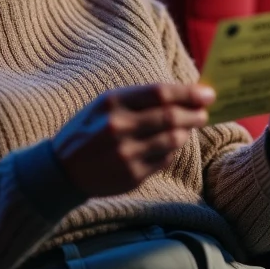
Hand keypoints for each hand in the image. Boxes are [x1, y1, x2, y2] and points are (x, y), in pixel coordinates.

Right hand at [52, 83, 214, 197]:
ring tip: (189, 127)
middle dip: (194, 113)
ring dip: (187, 132)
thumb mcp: (104, 105)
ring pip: (173, 140)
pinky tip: (170, 144)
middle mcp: (118, 127)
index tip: (207, 93)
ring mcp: (126, 153)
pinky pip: (165, 159)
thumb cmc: (89, 129)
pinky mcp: (132, 175)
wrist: (62, 169)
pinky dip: (173, 149)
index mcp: (111, 103)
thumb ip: (138, 99)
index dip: (188, 93)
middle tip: (204, 112)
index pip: (159, 93)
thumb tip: (182, 94)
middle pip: (171, 117)